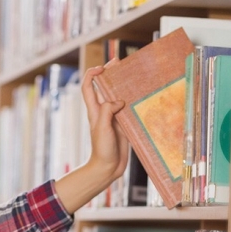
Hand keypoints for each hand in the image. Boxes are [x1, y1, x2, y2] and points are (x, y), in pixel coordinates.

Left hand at [81, 64, 127, 181]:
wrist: (107, 168)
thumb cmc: (101, 149)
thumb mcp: (102, 128)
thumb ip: (108, 111)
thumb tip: (119, 101)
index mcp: (94, 111)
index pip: (88, 87)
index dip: (92, 74)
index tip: (103, 67)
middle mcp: (103, 112)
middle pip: (104, 88)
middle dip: (110, 75)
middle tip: (120, 63)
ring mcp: (113, 119)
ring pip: (117, 97)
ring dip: (123, 87)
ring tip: (133, 76)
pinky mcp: (123, 126)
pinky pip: (128, 111)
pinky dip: (133, 102)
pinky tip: (142, 97)